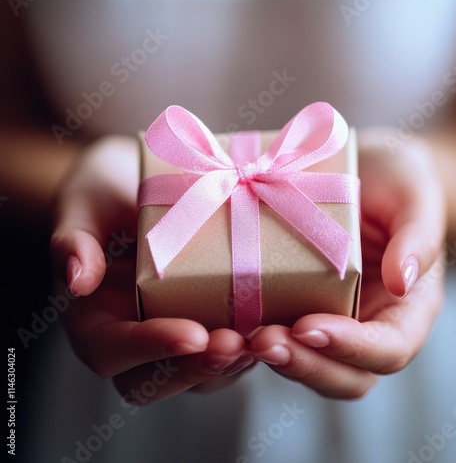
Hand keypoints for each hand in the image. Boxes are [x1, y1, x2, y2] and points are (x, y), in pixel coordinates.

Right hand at [51, 135, 253, 403]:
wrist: (137, 182)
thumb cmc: (104, 191)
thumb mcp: (83, 202)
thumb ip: (72, 238)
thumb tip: (75, 279)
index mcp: (93, 316)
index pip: (110, 351)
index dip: (149, 348)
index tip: (191, 334)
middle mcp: (131, 334)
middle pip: (155, 380)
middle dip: (197, 368)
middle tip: (234, 344)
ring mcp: (169, 330)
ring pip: (196, 373)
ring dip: (231, 364)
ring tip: (264, 339)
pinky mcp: (203, 319)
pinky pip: (223, 349)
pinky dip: (250, 346)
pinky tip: (277, 325)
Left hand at [249, 131, 445, 398]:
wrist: (370, 171)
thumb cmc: (400, 182)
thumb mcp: (415, 197)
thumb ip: (418, 238)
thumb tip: (402, 282)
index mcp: (408, 308)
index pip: (388, 349)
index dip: (351, 348)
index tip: (310, 327)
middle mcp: (369, 323)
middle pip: (345, 375)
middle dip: (304, 364)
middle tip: (263, 341)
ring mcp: (332, 317)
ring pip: (308, 362)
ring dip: (274, 357)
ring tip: (237, 339)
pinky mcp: (300, 302)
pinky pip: (281, 332)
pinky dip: (255, 336)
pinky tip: (226, 321)